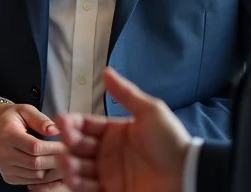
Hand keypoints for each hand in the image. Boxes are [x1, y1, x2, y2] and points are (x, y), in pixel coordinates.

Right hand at [0, 102, 64, 186]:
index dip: (54, 148)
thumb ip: (40, 119)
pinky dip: (46, 179)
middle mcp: (3, 153)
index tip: (69, 145)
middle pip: (36, 164)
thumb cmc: (13, 119)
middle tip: (73, 157)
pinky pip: (32, 182)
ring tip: (67, 164)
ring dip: (54, 172)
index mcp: (7, 134)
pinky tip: (56, 171)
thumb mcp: (25, 110)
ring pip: (36, 176)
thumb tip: (55, 130)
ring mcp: (4, 168)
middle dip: (57, 161)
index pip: (34, 147)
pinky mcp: (8, 177)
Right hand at [57, 68, 190, 191]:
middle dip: (69, 142)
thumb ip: (126, 94)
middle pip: (79, 145)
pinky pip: (88, 188)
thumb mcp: (150, 112)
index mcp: (115, 131)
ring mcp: (109, 173)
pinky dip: (77, 183)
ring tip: (67, 162)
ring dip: (69, 164)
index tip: (61, 121)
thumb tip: (106, 71)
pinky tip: (73, 177)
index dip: (73, 122)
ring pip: (80, 167)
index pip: (87, 124)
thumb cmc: (171, 142)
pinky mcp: (112, 191)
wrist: (188, 174)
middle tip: (66, 141)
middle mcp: (108, 152)